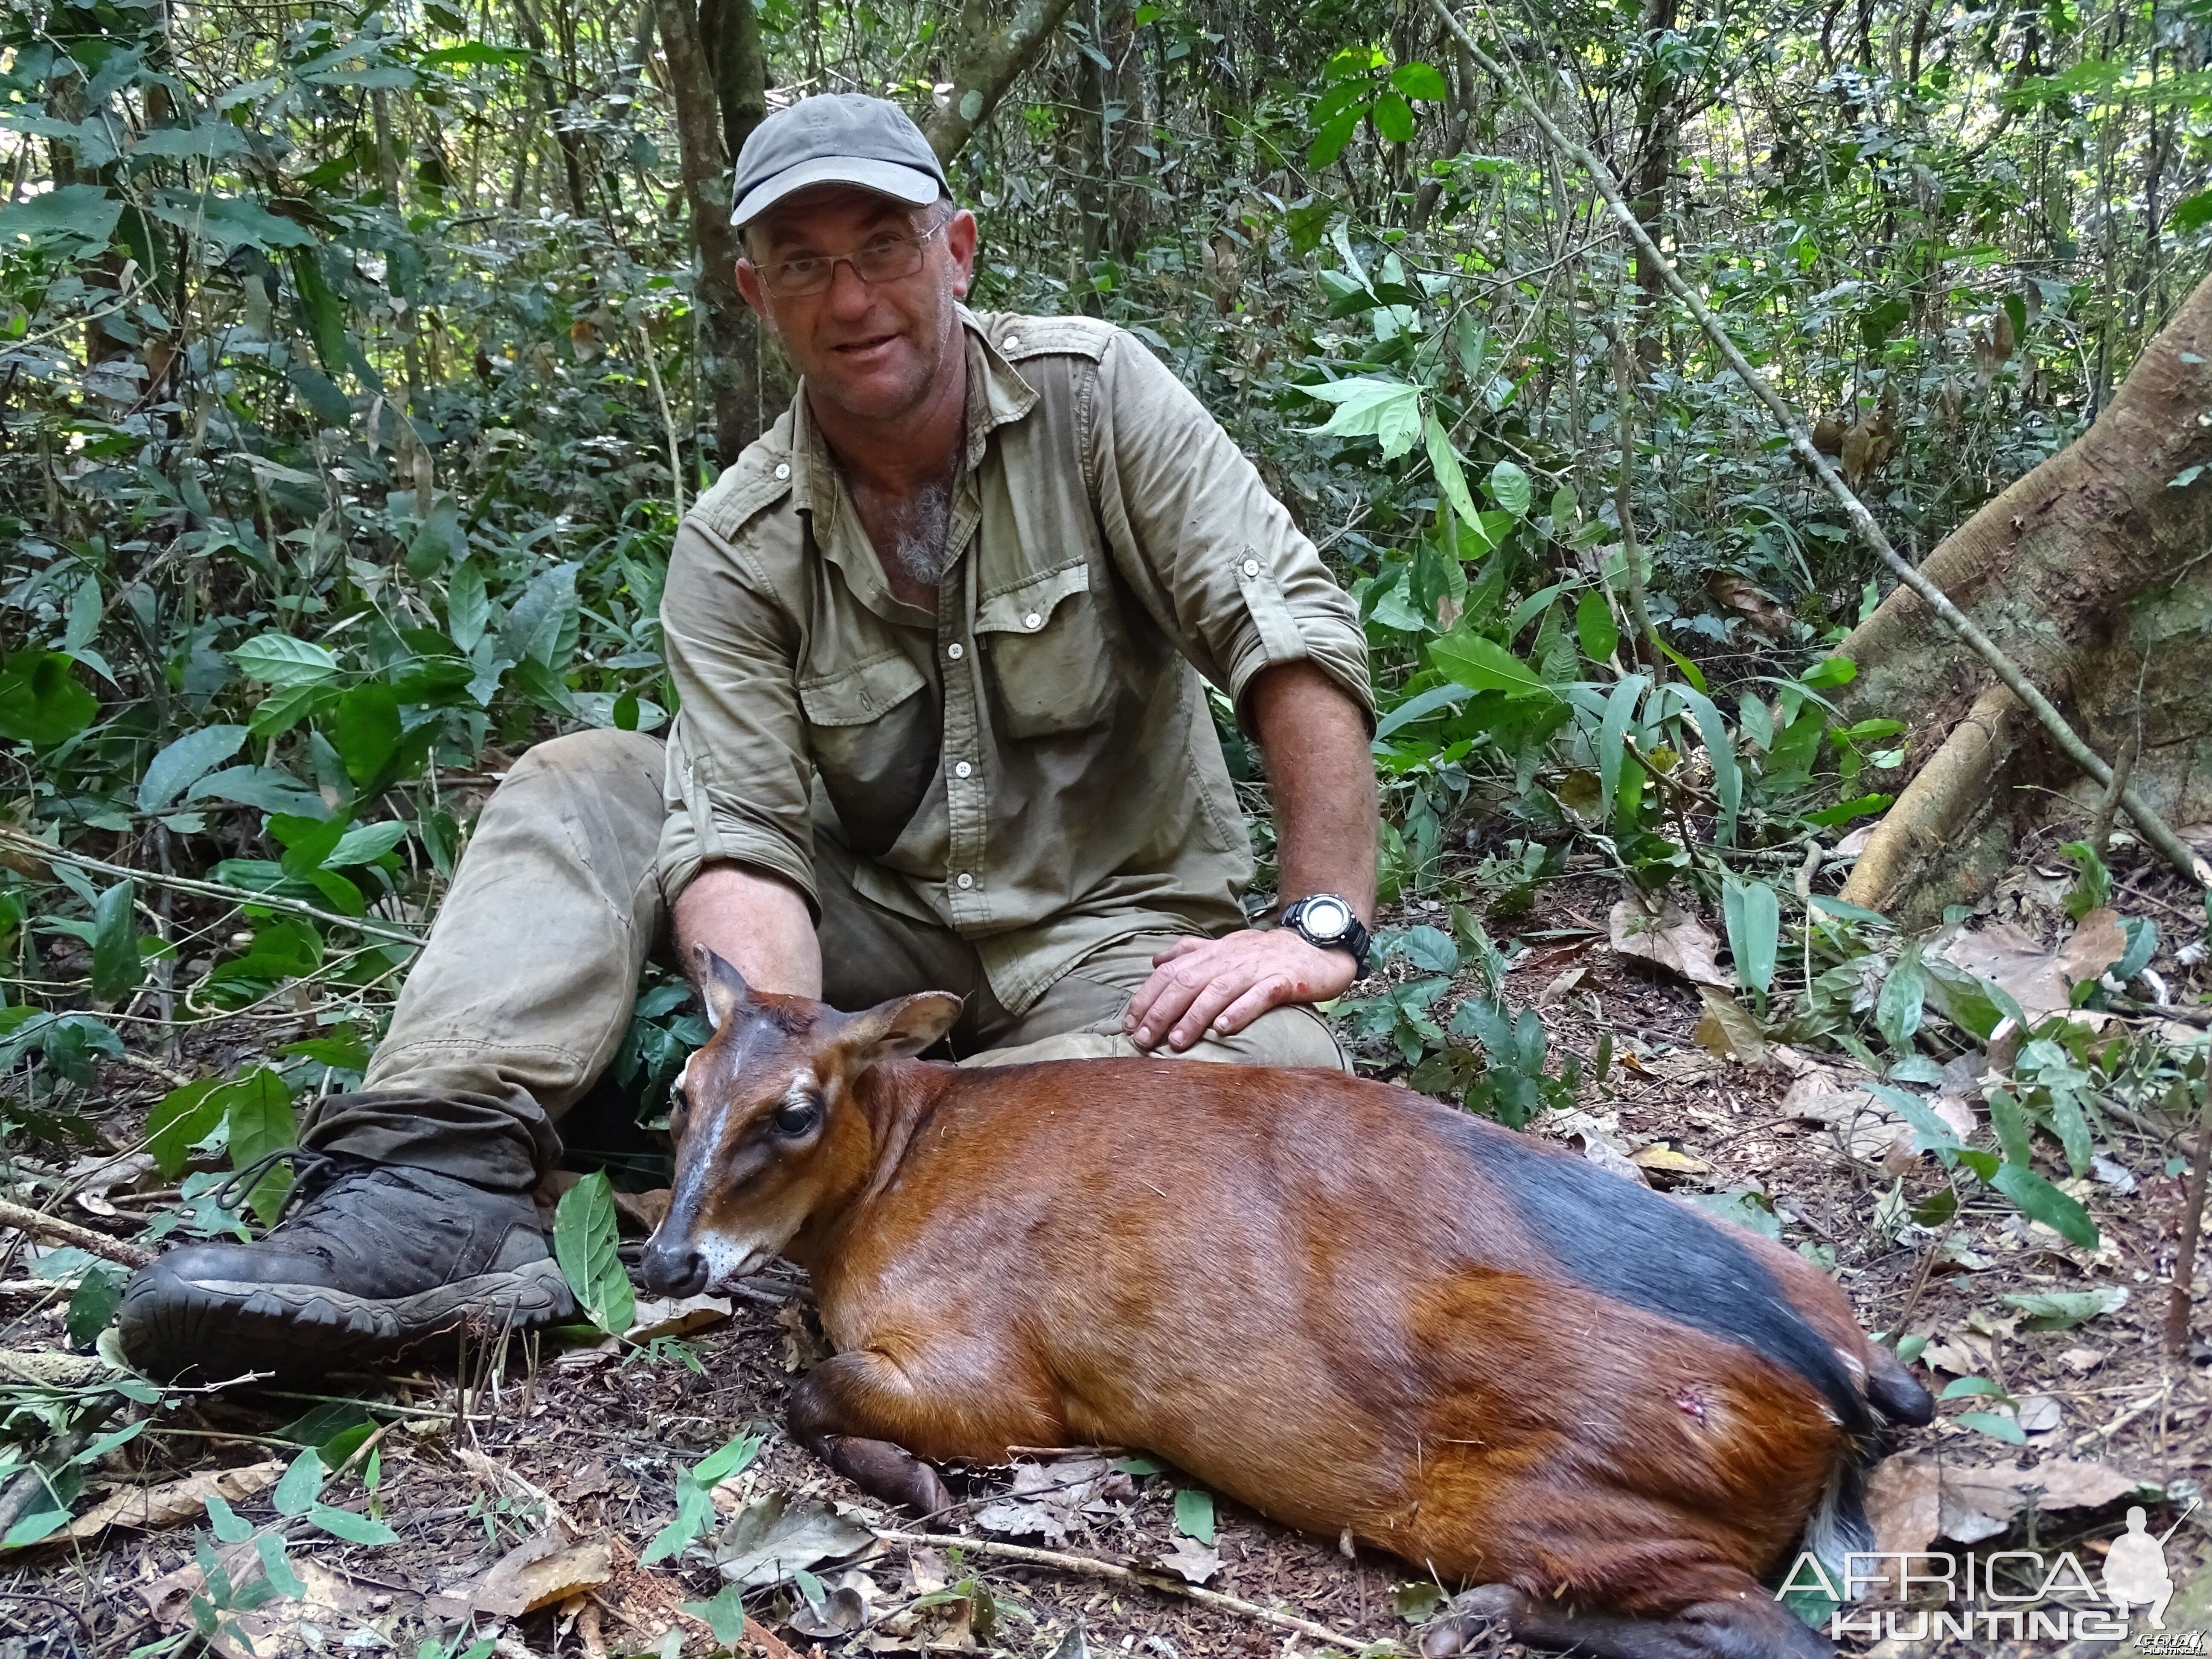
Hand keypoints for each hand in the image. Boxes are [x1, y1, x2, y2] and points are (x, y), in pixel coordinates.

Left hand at [1122, 928, 1358, 1050]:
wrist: (1318, 945)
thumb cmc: (1267, 953)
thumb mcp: (1226, 948)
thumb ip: (1190, 953)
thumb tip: (1156, 962)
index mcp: (1214, 952)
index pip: (1171, 972)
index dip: (1148, 996)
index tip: (1130, 1023)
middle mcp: (1231, 958)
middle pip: (1188, 982)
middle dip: (1161, 1011)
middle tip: (1143, 1039)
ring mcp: (1257, 969)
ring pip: (1218, 990)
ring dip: (1194, 1016)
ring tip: (1176, 1042)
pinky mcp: (1284, 981)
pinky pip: (1259, 995)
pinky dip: (1240, 1011)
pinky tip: (1224, 1029)